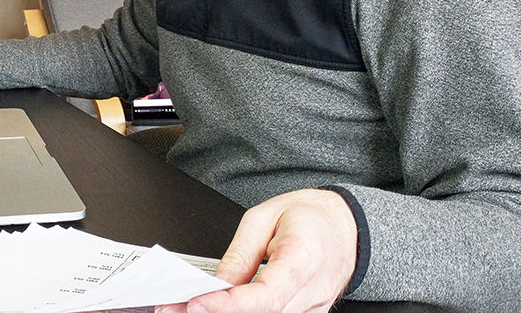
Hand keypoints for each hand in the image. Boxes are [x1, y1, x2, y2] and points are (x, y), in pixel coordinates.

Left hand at [157, 189, 356, 312]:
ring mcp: (314, 307)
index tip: (197, 303)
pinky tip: (218, 308)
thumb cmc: (310, 216)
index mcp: (305, 256)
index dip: (230, 304)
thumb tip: (216, 283)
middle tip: (174, 308)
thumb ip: (240, 254)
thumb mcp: (265, 217)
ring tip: (187, 307)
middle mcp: (313, 289)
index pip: (266, 294)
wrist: (347, 227)